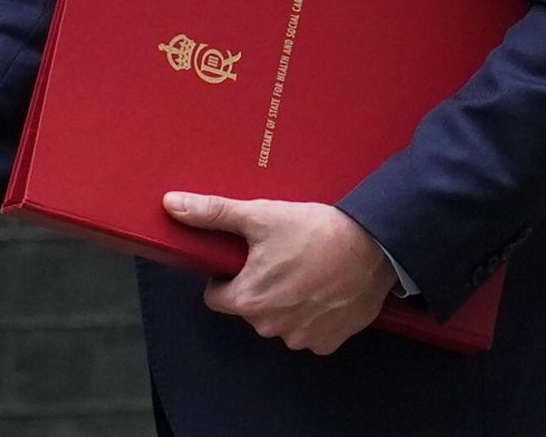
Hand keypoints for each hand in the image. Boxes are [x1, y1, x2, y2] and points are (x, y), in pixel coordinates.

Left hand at [162, 191, 397, 355]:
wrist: (374, 246)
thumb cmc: (315, 231)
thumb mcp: (260, 215)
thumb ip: (213, 213)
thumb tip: (171, 204)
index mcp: (248, 300)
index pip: (216, 296)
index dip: (227, 276)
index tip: (247, 259)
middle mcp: (270, 327)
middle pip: (249, 308)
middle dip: (259, 287)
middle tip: (281, 258)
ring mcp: (301, 338)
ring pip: (279, 320)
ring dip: (287, 301)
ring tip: (306, 270)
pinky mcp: (328, 342)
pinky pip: (310, 332)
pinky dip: (314, 314)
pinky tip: (324, 289)